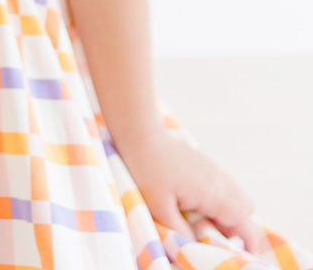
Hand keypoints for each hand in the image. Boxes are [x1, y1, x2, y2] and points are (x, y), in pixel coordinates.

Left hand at [116, 126, 266, 255]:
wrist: (141, 134)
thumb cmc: (148, 169)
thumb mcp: (159, 207)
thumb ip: (180, 232)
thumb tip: (195, 248)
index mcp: (214, 193)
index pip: (246, 223)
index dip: (250, 243)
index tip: (244, 257)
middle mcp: (220, 181)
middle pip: (246, 212)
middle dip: (236, 229)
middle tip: (211, 237)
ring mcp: (214, 171)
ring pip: (235, 199)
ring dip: (225, 215)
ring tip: (199, 222)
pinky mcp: (205, 166)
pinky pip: (222, 188)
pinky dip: (217, 202)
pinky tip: (193, 204)